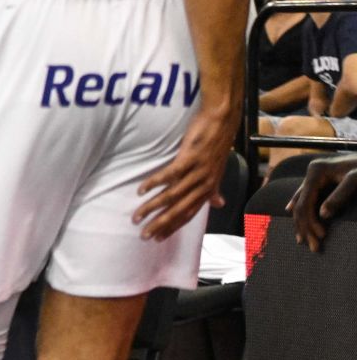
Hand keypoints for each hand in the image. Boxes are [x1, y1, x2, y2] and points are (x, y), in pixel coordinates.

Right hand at [132, 103, 234, 239]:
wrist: (222, 121)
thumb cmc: (216, 143)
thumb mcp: (217, 170)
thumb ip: (215, 189)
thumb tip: (219, 204)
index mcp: (209, 189)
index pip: (189, 214)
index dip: (174, 227)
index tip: (159, 238)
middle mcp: (204, 184)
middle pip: (179, 210)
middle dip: (161, 224)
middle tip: (144, 235)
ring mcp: (198, 172)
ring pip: (172, 195)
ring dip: (153, 207)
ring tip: (137, 215)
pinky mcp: (190, 158)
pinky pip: (170, 175)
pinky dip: (154, 183)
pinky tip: (141, 190)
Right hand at [290, 151, 356, 252]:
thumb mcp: (356, 181)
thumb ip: (339, 196)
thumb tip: (323, 215)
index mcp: (316, 172)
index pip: (305, 201)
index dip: (310, 220)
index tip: (321, 236)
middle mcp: (311, 173)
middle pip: (300, 204)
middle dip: (304, 227)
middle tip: (313, 247)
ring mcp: (314, 176)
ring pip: (300, 202)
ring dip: (301, 222)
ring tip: (303, 240)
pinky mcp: (319, 179)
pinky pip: (304, 197)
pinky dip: (300, 209)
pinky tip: (291, 212)